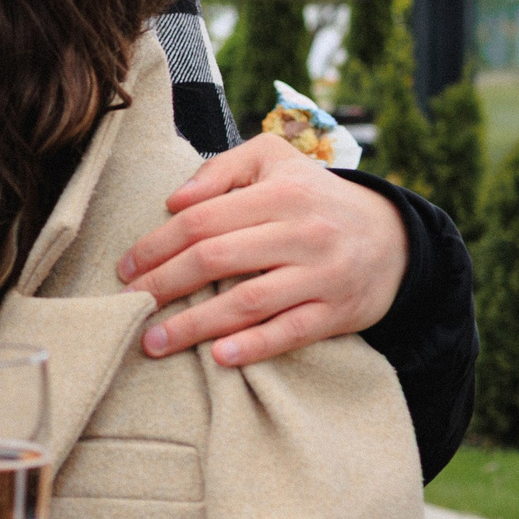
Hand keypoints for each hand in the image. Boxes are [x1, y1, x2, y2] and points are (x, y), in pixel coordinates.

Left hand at [117, 133, 408, 365]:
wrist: (394, 237)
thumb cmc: (313, 198)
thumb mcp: (274, 161)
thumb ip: (223, 169)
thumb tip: (174, 200)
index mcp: (280, 192)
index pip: (201, 220)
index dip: (156, 246)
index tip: (124, 268)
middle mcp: (303, 232)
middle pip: (216, 259)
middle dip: (163, 284)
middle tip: (127, 304)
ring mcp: (323, 273)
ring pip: (248, 300)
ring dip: (195, 324)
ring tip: (153, 341)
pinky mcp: (339, 311)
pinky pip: (292, 331)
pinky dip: (255, 345)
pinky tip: (219, 357)